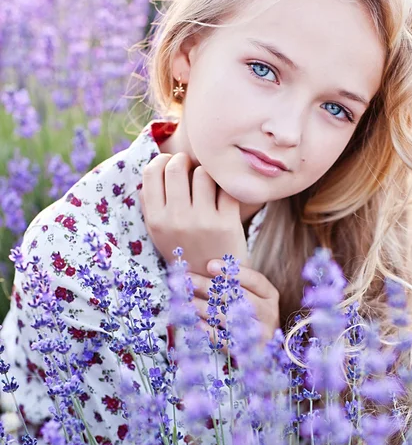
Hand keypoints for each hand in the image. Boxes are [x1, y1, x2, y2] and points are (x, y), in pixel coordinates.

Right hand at [139, 152, 249, 275]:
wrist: (215, 284)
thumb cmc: (186, 251)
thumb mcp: (159, 234)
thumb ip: (152, 204)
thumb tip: (152, 168)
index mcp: (156, 220)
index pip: (151, 172)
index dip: (162, 160)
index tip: (170, 163)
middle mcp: (177, 220)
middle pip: (176, 166)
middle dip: (184, 160)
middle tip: (190, 166)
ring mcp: (203, 221)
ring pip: (203, 173)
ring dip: (206, 174)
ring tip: (208, 185)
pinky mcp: (228, 223)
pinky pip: (225, 187)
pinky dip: (225, 187)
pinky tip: (223, 194)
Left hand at [188, 259, 280, 355]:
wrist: (263, 353)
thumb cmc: (253, 316)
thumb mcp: (254, 297)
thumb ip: (237, 283)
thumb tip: (209, 267)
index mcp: (270, 296)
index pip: (254, 279)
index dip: (232, 272)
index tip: (209, 264)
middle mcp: (268, 314)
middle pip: (237, 296)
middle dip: (209, 286)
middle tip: (188, 279)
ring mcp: (258, 334)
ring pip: (226, 316)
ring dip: (203, 307)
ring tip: (186, 298)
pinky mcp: (245, 352)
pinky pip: (222, 339)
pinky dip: (206, 329)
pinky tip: (194, 321)